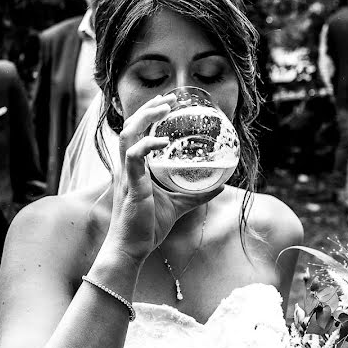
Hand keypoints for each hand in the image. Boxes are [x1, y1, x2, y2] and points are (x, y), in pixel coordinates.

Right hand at [105, 93, 222, 262]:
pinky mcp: (131, 185)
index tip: (165, 103)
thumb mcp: (178, 206)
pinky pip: (133, 157)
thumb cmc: (148, 228)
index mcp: (134, 169)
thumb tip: (220, 186)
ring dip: (145, 117)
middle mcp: (127, 168)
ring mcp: (127, 175)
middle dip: (148, 109)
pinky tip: (162, 140)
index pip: (136, 133)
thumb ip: (196, 195)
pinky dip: (147, 144)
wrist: (132, 249)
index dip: (147, 114)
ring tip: (164, 108)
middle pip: (130, 126)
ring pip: (128, 135)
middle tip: (169, 99)